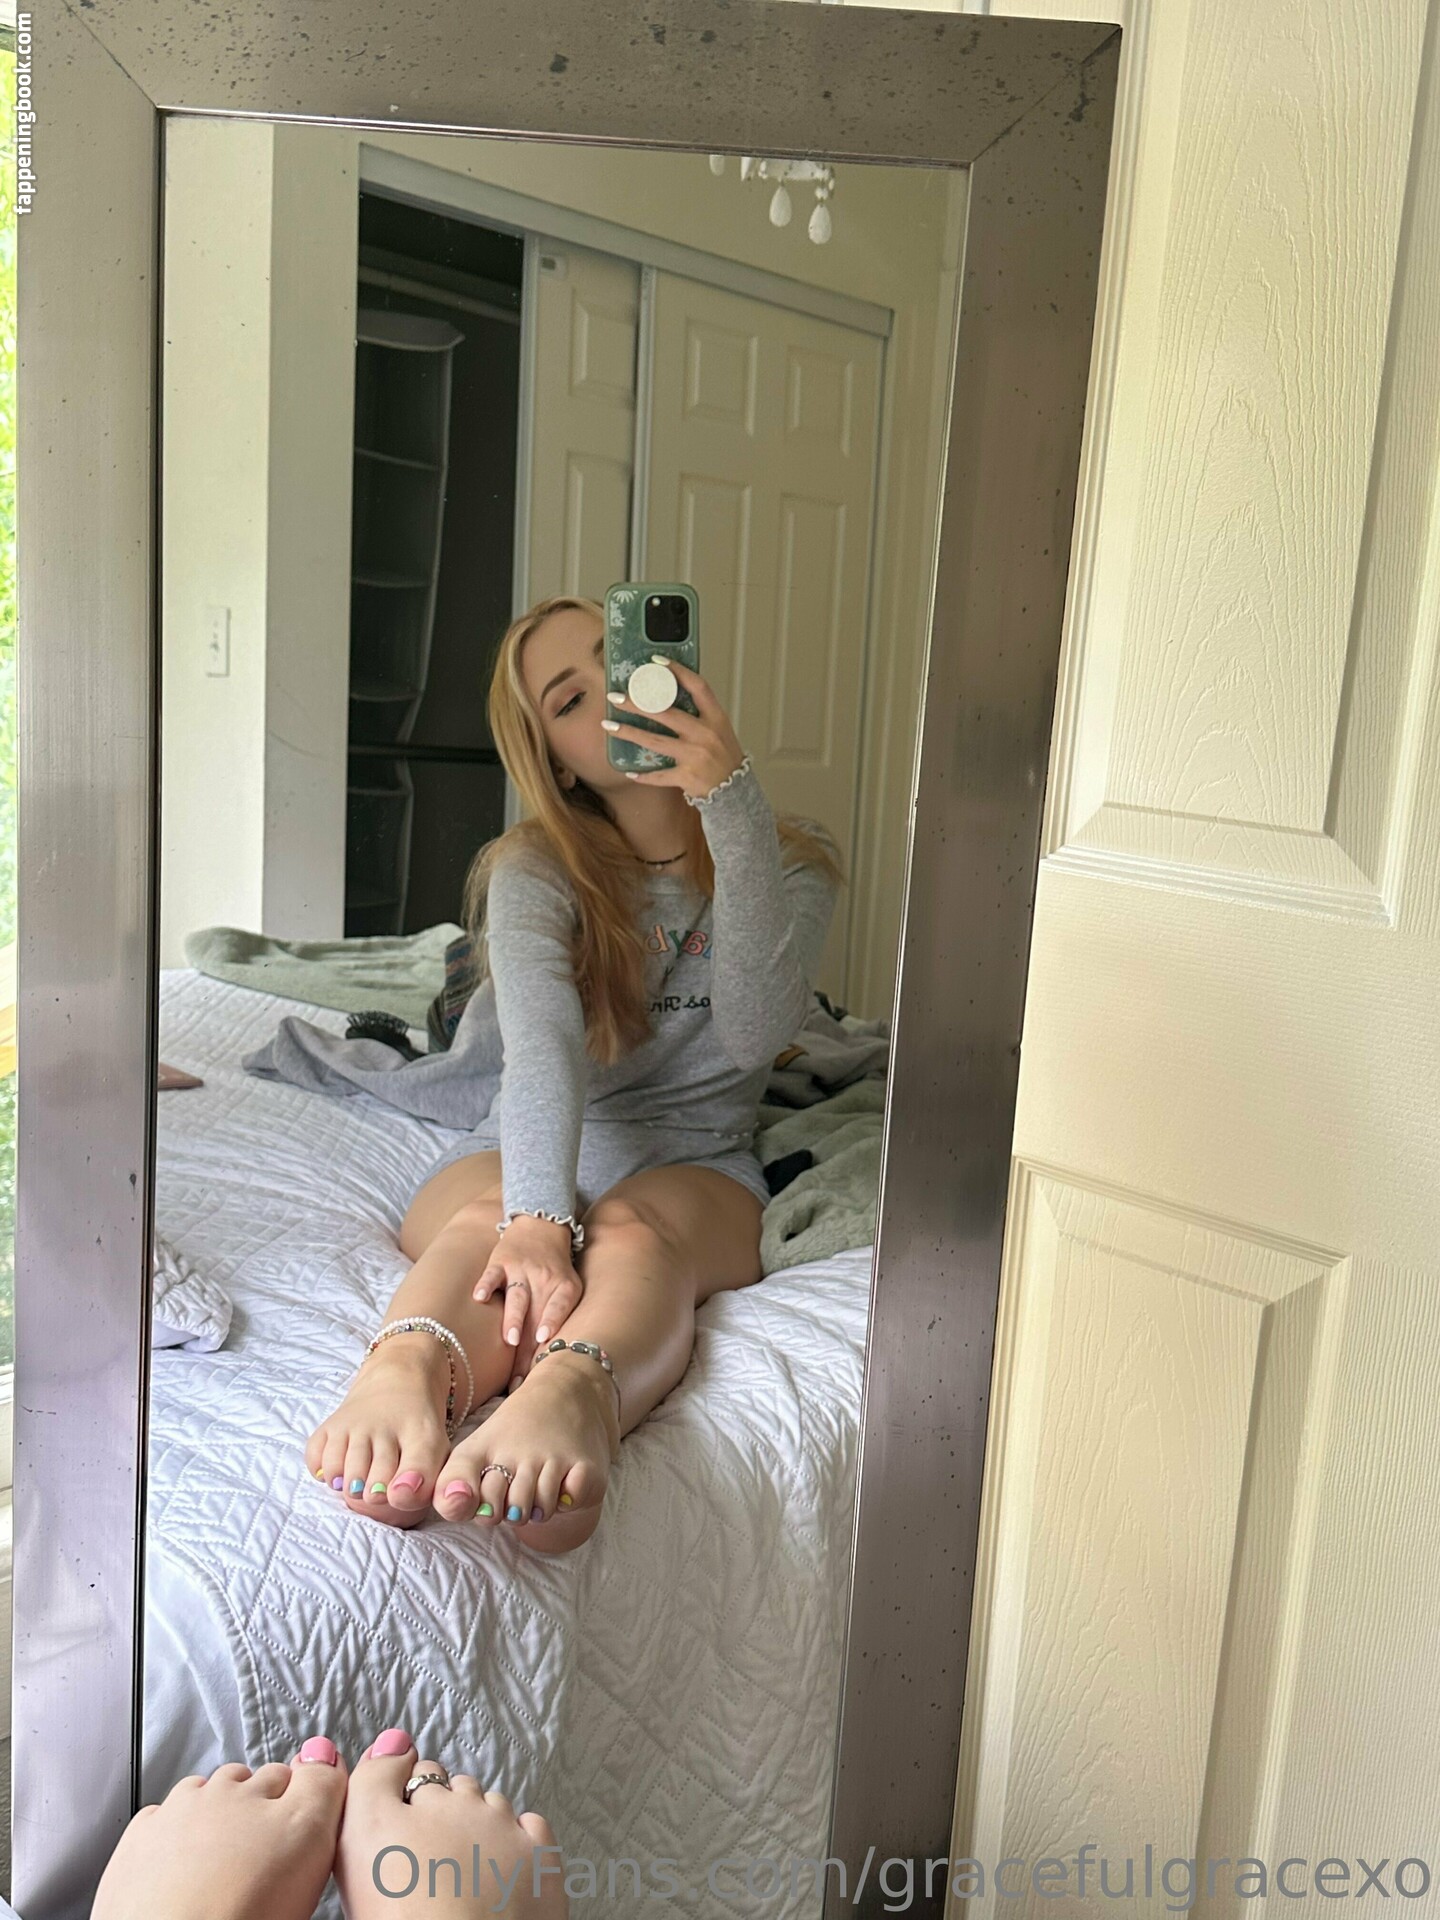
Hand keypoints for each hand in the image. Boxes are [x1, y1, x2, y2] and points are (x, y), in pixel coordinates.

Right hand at [473, 1216, 582, 1369]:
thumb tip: (549, 1358)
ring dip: (515, 1317)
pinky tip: (479, 1298)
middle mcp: (543, 1278)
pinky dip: (486, 1285)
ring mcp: (521, 1269)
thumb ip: (560, 1316)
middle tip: (521, 1376)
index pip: (560, 1308)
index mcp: (563, 1287)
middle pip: (536, 1315)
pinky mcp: (500, 1261)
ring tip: (511, 1339)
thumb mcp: (569, 1287)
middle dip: (528, 1348)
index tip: (546, 1343)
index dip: (553, 1323)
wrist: (542, 1224)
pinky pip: (492, 1273)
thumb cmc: (555, 1267)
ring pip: (518, 1295)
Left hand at [602, 656, 746, 803]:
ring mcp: (695, 756)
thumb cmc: (725, 757)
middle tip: (615, 697)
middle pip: (666, 713)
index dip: (678, 671)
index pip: (697, 687)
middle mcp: (705, 734)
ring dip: (629, 732)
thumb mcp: (720, 729)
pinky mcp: (687, 776)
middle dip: (637, 704)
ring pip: (655, 741)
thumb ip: (700, 714)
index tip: (656, 661)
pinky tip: (629, 771)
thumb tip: (669, 694)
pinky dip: (643, 775)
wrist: (736, 790)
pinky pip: (659, 775)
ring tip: (609, 725)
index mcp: (716, 718)